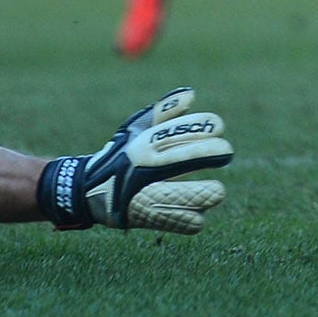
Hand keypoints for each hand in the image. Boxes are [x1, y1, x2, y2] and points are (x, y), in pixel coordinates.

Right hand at [37, 87, 232, 232]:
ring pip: (178, 195)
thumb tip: (190, 94)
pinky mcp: (144, 219)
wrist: (90, 190)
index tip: (219, 126)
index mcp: (142, 145)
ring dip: (200, 193)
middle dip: (204, 154)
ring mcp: (142, 194)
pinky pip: (173, 222)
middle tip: (227, 152)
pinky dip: (187, 219)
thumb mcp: (137, 129)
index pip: (173, 133)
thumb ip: (164, 112)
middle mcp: (141, 168)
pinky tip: (198, 216)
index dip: (198, 127)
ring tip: (217, 192)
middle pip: (177, 159)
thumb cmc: (122, 155)